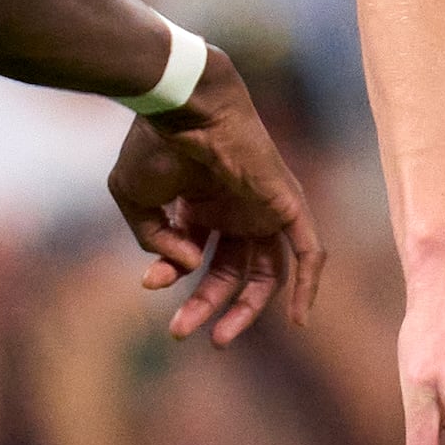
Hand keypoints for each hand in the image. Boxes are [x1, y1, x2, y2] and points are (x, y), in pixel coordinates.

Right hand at [108, 56, 323, 343]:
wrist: (184, 107)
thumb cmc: (156, 144)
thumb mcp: (136, 199)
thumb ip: (154, 239)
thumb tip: (188, 267)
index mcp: (202, 204)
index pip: (195, 255)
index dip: (171, 275)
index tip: (150, 283)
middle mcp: (236, 209)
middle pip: (232, 271)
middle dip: (206, 304)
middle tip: (181, 332)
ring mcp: (264, 207)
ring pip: (267, 272)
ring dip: (246, 309)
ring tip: (219, 338)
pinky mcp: (288, 203)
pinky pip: (308, 251)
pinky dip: (308, 285)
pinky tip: (299, 320)